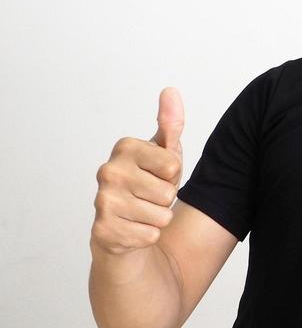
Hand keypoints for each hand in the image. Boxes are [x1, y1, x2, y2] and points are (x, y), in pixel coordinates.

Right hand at [90, 88, 185, 255]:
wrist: (126, 225)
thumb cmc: (148, 183)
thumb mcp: (165, 153)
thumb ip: (171, 124)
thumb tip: (171, 92)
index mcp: (124, 148)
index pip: (173, 165)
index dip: (172, 175)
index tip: (156, 174)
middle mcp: (108, 172)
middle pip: (167, 192)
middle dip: (165, 198)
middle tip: (148, 196)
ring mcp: (102, 202)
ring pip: (161, 216)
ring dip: (158, 218)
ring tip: (141, 212)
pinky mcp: (103, 231)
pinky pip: (150, 235)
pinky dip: (148, 236)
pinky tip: (133, 228)